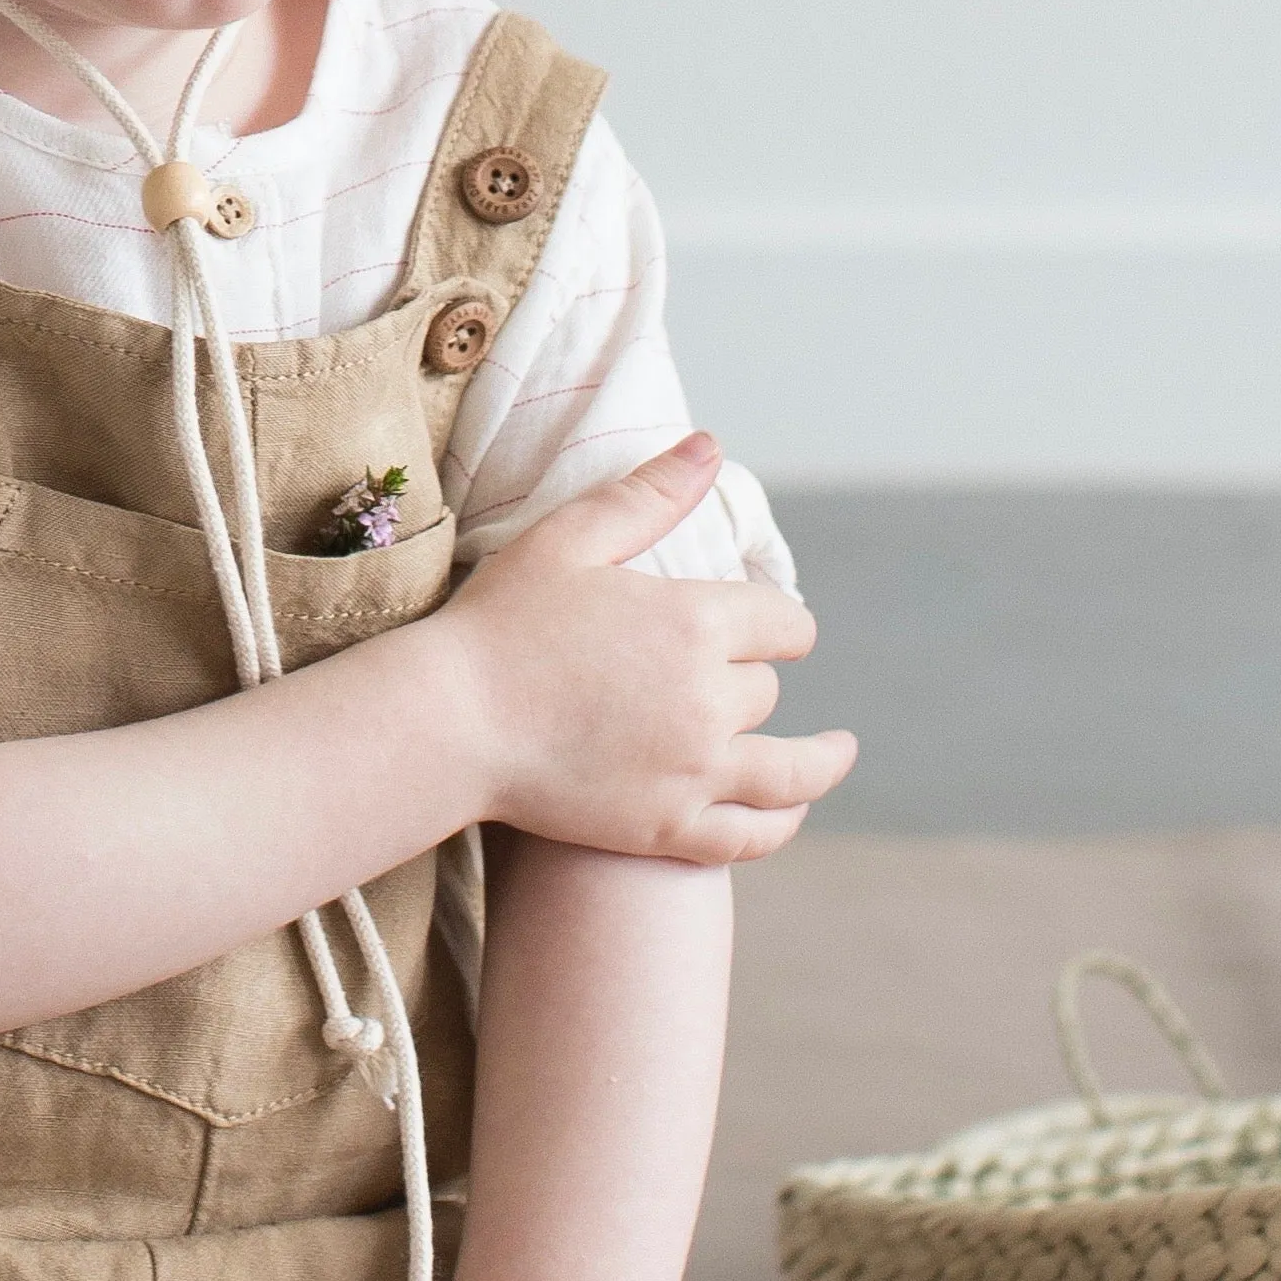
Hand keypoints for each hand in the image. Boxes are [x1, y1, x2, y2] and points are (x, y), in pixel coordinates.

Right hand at [426, 436, 851, 865]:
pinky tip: (792, 811)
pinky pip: (751, 834)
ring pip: (788, 770)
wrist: (445, 722)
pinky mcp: (665, 827)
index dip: (781, 623)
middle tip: (723, 679)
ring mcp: (691, 771)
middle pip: (766, 690)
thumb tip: (710, 447)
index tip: (774, 629)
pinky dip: (782, 823)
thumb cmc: (496, 625)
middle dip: (749, 680)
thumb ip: (646, 496)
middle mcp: (708, 698)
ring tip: (835, 753)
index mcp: (694, 622)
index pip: (782, 623)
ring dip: (820, 761)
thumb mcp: (568, 540)